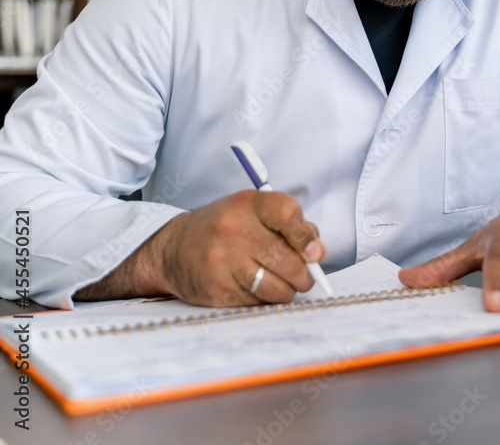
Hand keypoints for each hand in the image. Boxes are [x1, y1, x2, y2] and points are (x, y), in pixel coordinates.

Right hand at [140, 190, 325, 307]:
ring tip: (282, 284)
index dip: (306, 236)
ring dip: (287, 291)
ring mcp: (224, 262)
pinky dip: (265, 300)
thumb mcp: (253, 212)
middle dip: (304, 274)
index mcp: (248, 205)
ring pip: (277, 288)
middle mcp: (234, 231)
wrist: (174, 249)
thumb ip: (289, 225)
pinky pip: (258, 303)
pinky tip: (256, 288)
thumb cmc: (223, 227)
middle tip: (303, 276)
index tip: (314, 252)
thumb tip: (318, 252)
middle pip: (289, 260)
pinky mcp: (218, 291)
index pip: (288, 214)